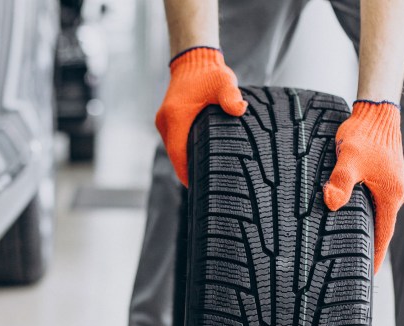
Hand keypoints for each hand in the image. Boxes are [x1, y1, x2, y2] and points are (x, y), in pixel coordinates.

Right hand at [155, 46, 246, 186]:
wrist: (193, 60)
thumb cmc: (209, 73)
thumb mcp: (223, 82)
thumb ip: (231, 96)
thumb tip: (239, 110)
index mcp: (176, 116)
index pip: (178, 153)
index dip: (185, 172)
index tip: (195, 186)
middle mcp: (165, 121)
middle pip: (175, 155)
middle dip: (187, 171)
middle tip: (204, 186)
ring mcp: (164, 122)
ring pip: (174, 150)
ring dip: (185, 161)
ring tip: (202, 177)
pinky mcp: (168, 121)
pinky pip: (174, 142)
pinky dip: (184, 152)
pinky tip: (197, 159)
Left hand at [323, 100, 403, 271]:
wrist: (376, 112)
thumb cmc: (364, 135)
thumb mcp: (349, 160)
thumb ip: (340, 182)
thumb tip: (331, 203)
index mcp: (391, 195)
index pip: (383, 235)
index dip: (374, 256)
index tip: (368, 276)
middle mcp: (393, 193)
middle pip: (380, 228)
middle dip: (367, 247)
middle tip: (351, 268)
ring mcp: (388, 184)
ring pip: (375, 215)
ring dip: (363, 231)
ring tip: (347, 249)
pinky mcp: (381, 176)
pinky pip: (371, 202)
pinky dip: (361, 214)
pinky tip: (347, 218)